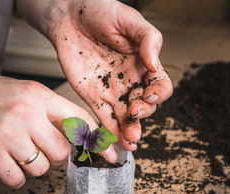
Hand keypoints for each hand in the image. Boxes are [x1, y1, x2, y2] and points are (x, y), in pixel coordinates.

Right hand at [0, 65, 116, 187]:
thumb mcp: (25, 93)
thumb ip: (51, 113)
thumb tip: (79, 138)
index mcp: (40, 95)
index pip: (81, 121)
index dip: (99, 142)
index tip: (111, 156)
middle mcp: (27, 112)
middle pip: (62, 152)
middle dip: (55, 157)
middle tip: (39, 149)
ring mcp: (8, 132)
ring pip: (42, 168)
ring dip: (33, 167)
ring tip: (17, 151)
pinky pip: (18, 179)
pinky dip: (14, 177)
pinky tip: (4, 162)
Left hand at [46, 0, 172, 150]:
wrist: (68, 16)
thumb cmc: (101, 11)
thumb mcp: (130, 19)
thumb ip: (148, 40)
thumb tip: (154, 65)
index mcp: (144, 64)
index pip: (160, 86)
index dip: (159, 94)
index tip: (149, 94)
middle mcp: (131, 81)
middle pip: (145, 106)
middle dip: (143, 114)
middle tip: (134, 112)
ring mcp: (112, 91)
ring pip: (126, 117)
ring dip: (130, 130)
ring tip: (131, 139)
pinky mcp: (93, 97)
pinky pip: (105, 118)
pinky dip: (111, 132)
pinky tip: (117, 143)